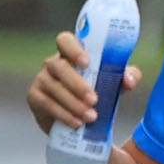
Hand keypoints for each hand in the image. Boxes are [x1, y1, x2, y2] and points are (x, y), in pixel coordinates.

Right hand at [24, 30, 140, 134]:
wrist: (79, 120)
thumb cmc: (97, 92)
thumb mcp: (114, 83)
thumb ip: (127, 77)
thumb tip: (129, 80)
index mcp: (71, 54)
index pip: (65, 40)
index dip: (74, 49)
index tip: (87, 63)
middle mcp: (53, 63)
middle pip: (59, 66)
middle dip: (77, 84)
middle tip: (94, 100)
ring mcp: (41, 79)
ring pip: (54, 87)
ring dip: (73, 103)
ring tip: (91, 117)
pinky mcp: (34, 97)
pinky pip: (47, 104)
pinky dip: (63, 114)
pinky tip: (77, 123)